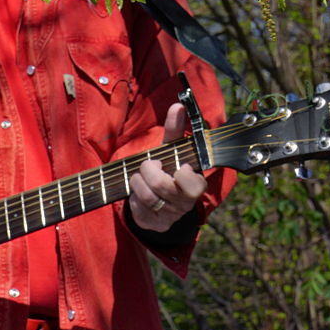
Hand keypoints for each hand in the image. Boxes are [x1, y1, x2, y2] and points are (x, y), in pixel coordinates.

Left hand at [128, 103, 206, 231]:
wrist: (161, 200)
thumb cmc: (168, 168)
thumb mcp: (171, 150)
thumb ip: (175, 129)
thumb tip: (178, 105)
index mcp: (196, 184)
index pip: (192, 183)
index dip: (180, 173)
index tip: (176, 167)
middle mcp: (185, 203)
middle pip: (161, 185)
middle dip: (148, 170)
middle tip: (148, 165)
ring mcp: (170, 216)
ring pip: (147, 197)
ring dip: (137, 182)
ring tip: (139, 178)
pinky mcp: (155, 224)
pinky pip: (138, 210)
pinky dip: (133, 198)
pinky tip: (138, 194)